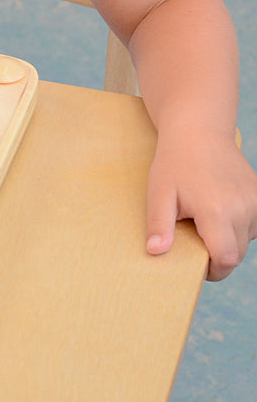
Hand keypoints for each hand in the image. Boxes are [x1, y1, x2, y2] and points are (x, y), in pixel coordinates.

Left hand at [146, 132, 256, 279]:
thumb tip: (156, 252)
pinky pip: (254, 225)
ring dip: (228, 237)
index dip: (213, 269)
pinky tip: (219, 207)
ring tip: (204, 215)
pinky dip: (238, 225)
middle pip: (237, 253)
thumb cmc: (175, 163)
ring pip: (246, 240)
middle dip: (217, 254)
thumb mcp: (159, 192)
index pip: (226, 258)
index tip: (197, 263)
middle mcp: (243, 208)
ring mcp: (256, 202)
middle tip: (194, 234)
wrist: (198, 131)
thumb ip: (159, 224)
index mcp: (217, 210)